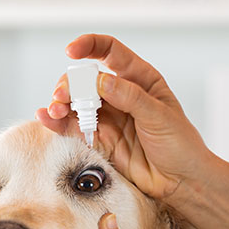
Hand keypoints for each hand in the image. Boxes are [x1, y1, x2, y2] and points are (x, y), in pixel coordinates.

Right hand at [36, 34, 216, 201]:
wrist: (182, 181)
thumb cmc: (180, 145)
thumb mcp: (160, 116)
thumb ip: (130, 97)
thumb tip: (100, 81)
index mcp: (140, 79)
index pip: (111, 52)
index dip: (90, 46)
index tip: (72, 50)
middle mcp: (121, 94)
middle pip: (86, 79)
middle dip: (71, 84)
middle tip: (64, 97)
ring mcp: (110, 117)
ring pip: (76, 102)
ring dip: (61, 103)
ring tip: (56, 111)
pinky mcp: (101, 139)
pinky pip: (75, 127)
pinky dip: (58, 123)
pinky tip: (46, 118)